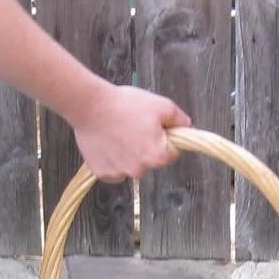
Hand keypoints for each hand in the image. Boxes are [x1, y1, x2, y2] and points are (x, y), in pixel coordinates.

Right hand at [71, 84, 191, 182]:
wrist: (90, 106)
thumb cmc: (125, 105)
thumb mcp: (161, 105)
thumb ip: (179, 119)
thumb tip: (187, 127)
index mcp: (158, 156)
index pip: (172, 154)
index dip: (166, 139)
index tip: (156, 128)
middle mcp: (140, 170)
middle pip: (151, 161)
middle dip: (147, 147)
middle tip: (135, 126)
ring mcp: (120, 174)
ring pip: (132, 166)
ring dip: (129, 154)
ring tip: (119, 132)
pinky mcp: (103, 173)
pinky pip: (114, 170)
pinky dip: (113, 159)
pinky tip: (109, 142)